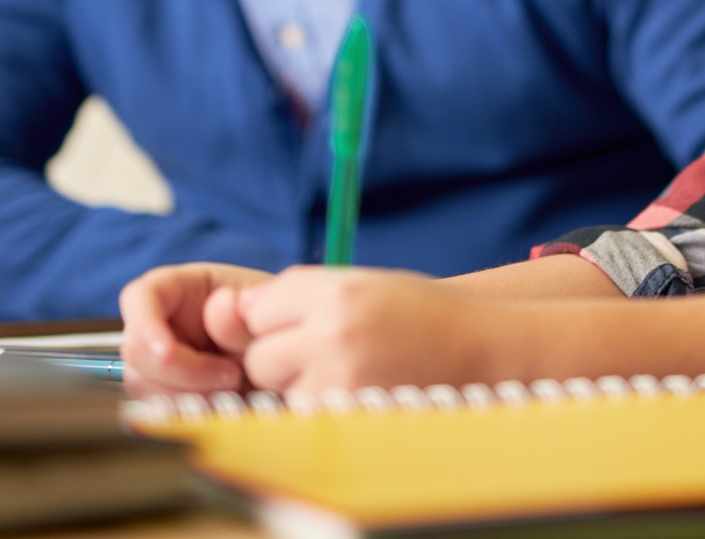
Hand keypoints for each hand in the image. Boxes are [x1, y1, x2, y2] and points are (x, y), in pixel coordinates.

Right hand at [119, 262, 272, 398]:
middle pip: (137, 350)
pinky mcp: (166, 392)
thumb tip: (218, 307)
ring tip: (233, 391)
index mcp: (180, 289)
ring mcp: (159, 360)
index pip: (140, 297)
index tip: (169, 353)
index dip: (145, 325)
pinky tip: (219, 408)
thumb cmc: (272, 326)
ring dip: (186, 396)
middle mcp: (161, 324)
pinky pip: (158, 409)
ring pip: (143, 385)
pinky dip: (187, 414)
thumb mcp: (265, 315)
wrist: (285, 359)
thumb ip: (242, 316)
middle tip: (231, 378)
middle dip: (180, 372)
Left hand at [235, 265, 513, 392]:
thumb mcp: (359, 285)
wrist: (485, 351)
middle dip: (281, 359)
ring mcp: (341, 383)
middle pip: (258, 356)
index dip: (271, 321)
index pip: (255, 308)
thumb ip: (292, 297)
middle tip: (331, 353)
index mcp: (337, 291)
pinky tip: (359, 394)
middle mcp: (334, 334)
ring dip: (299, 388)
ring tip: (352, 372)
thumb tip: (219, 313)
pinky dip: (320, 412)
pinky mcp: (350, 421)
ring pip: (278, 393)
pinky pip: (305, 419)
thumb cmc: (417, 316)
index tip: (302, 325)